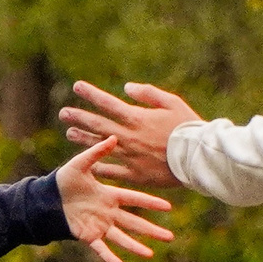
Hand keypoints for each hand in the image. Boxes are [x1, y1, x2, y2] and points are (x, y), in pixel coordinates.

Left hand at [55, 137, 176, 261]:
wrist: (47, 198)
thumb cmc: (64, 180)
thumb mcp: (80, 164)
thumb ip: (97, 153)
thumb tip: (114, 137)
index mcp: (109, 195)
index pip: (134, 199)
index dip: (150, 203)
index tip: (168, 206)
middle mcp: (108, 212)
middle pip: (134, 222)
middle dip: (152, 230)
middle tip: (170, 237)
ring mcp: (99, 226)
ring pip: (122, 238)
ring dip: (136, 247)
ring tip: (151, 254)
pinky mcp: (88, 236)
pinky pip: (101, 249)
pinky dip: (111, 258)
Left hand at [60, 80, 203, 190]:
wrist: (198, 157)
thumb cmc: (188, 127)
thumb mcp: (172, 103)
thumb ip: (147, 94)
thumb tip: (126, 87)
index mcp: (137, 118)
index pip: (107, 103)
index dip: (91, 94)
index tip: (77, 86)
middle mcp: (129, 137)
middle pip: (97, 125)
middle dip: (79, 117)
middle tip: (64, 113)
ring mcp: (130, 157)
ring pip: (100, 147)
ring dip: (83, 139)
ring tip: (69, 134)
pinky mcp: (136, 175)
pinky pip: (113, 172)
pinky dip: (100, 167)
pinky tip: (89, 164)